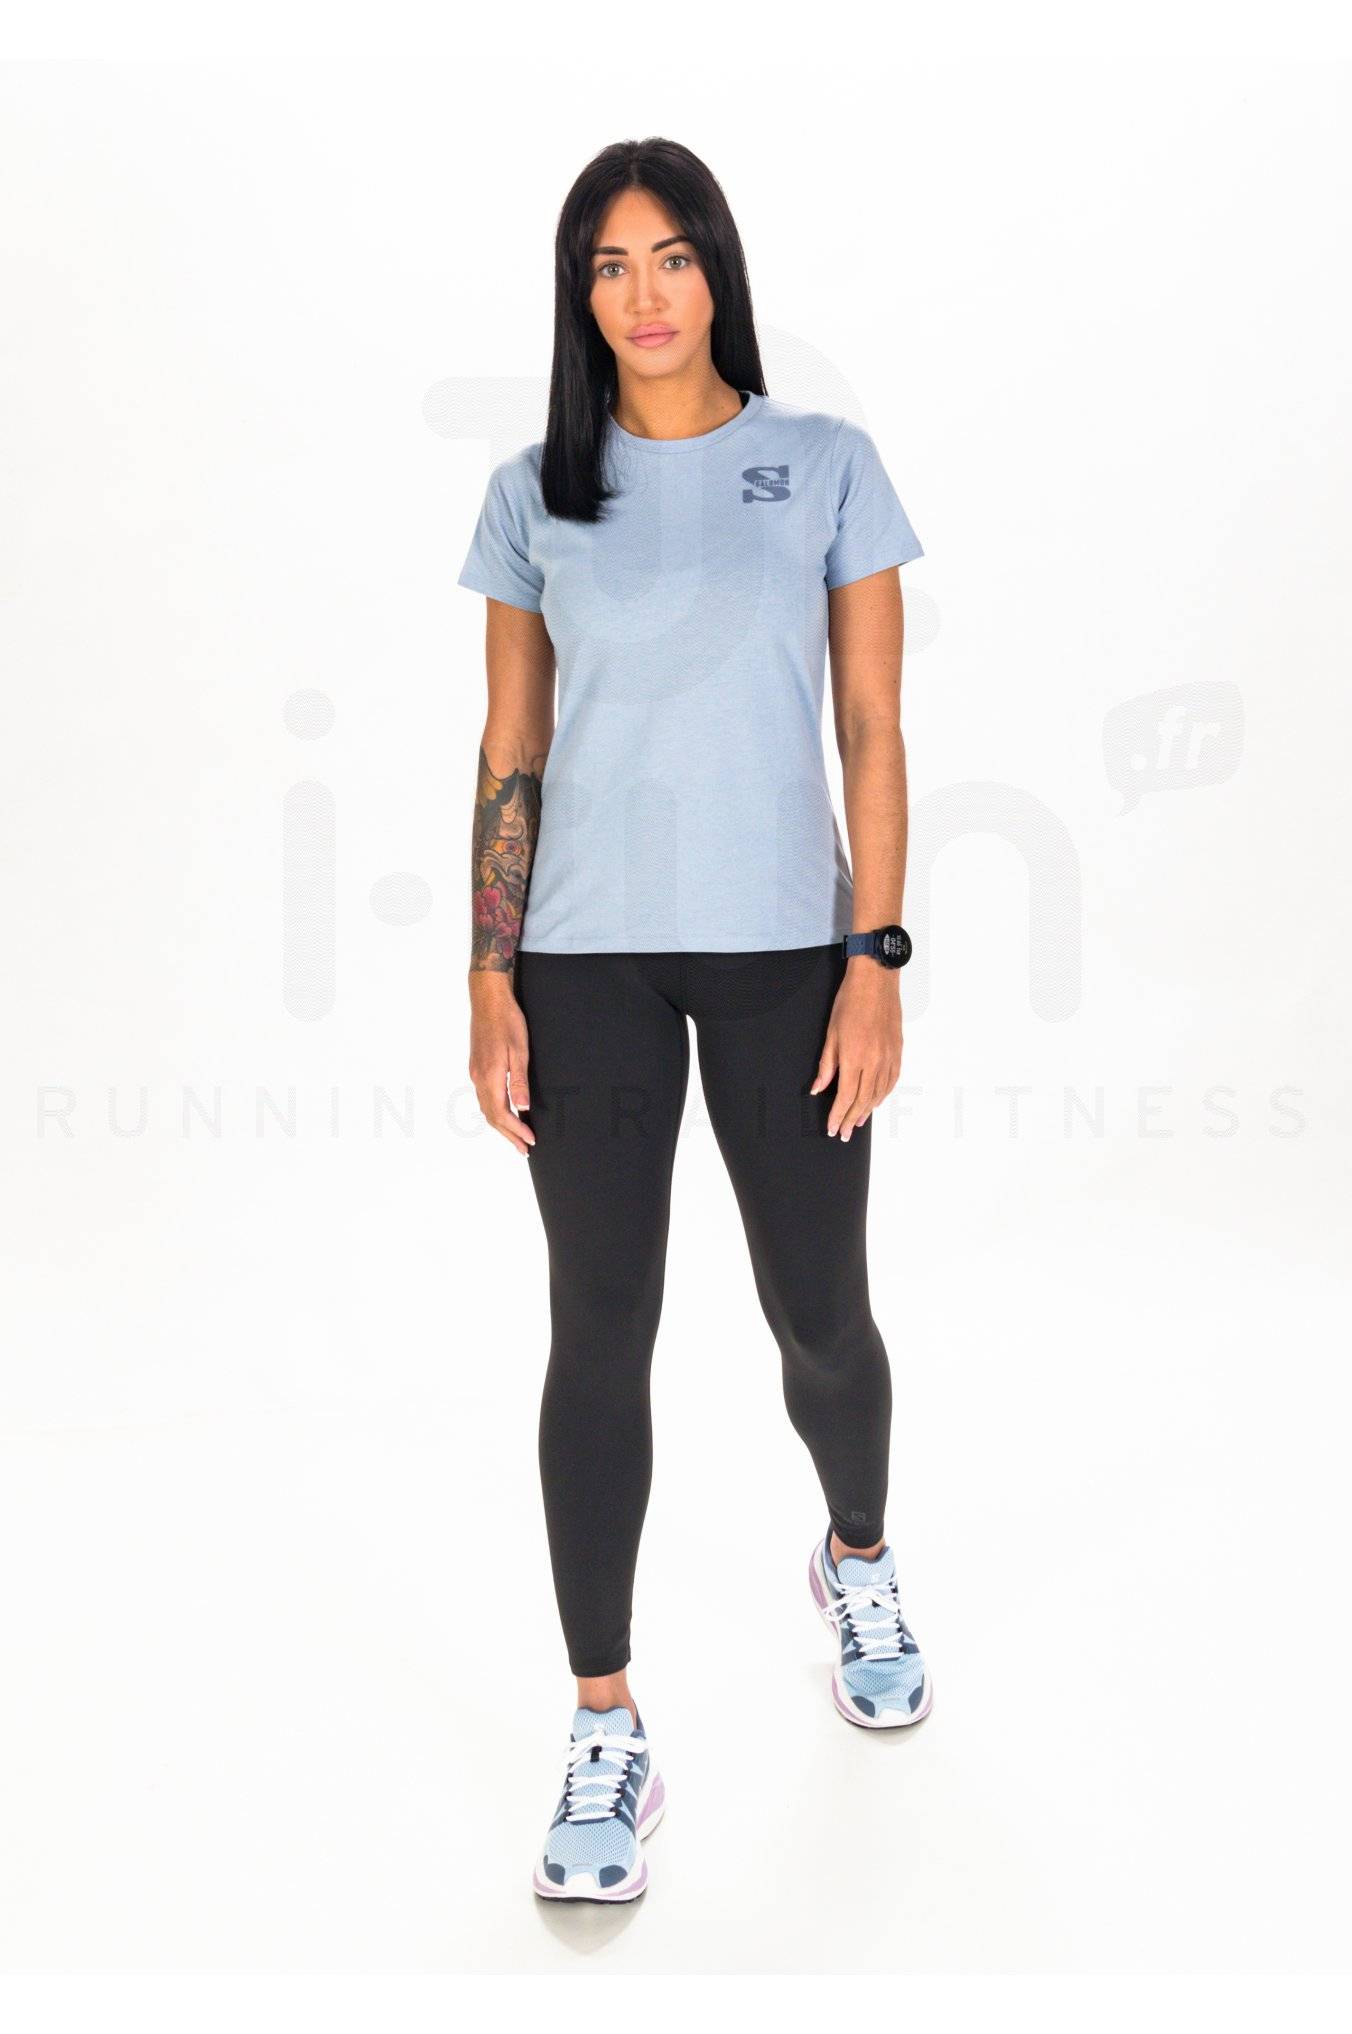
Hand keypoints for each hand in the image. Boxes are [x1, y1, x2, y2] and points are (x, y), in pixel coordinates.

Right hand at [468, 970, 535, 1154]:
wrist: (488, 1000)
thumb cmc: (507, 1021)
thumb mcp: (519, 1050)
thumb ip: (519, 1080)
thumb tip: (522, 1107)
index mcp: (490, 1075)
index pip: (501, 1113)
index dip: (516, 1130)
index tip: (530, 1141)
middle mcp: (479, 1077)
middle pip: (491, 1116)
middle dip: (508, 1135)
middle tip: (524, 1149)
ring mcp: (475, 1072)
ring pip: (486, 1108)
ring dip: (501, 1125)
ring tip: (515, 1136)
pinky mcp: (476, 1067)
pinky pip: (484, 1097)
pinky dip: (494, 1111)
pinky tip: (504, 1112)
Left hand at [809, 959, 901, 1142]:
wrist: (876, 981)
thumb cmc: (850, 1002)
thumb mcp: (830, 1034)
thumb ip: (826, 1066)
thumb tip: (818, 1089)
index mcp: (855, 1057)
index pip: (846, 1096)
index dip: (838, 1115)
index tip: (832, 1128)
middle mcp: (874, 1061)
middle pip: (863, 1100)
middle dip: (851, 1119)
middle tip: (844, 1133)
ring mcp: (889, 1057)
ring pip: (879, 1093)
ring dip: (867, 1111)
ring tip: (857, 1123)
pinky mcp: (898, 1051)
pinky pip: (892, 1080)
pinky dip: (883, 1095)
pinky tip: (876, 1101)